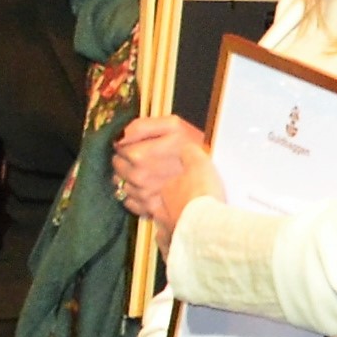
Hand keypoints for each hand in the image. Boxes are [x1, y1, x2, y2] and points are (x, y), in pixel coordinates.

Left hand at [108, 116, 216, 233]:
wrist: (218, 182)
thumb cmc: (198, 150)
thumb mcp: (174, 126)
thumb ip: (143, 126)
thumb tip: (121, 132)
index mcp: (140, 156)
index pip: (118, 147)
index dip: (127, 142)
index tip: (140, 141)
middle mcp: (137, 177)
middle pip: (117, 166)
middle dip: (125, 159)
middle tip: (144, 154)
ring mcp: (142, 196)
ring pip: (121, 184)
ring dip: (128, 177)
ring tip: (148, 170)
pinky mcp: (149, 210)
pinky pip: (129, 202)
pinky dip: (133, 194)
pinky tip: (147, 187)